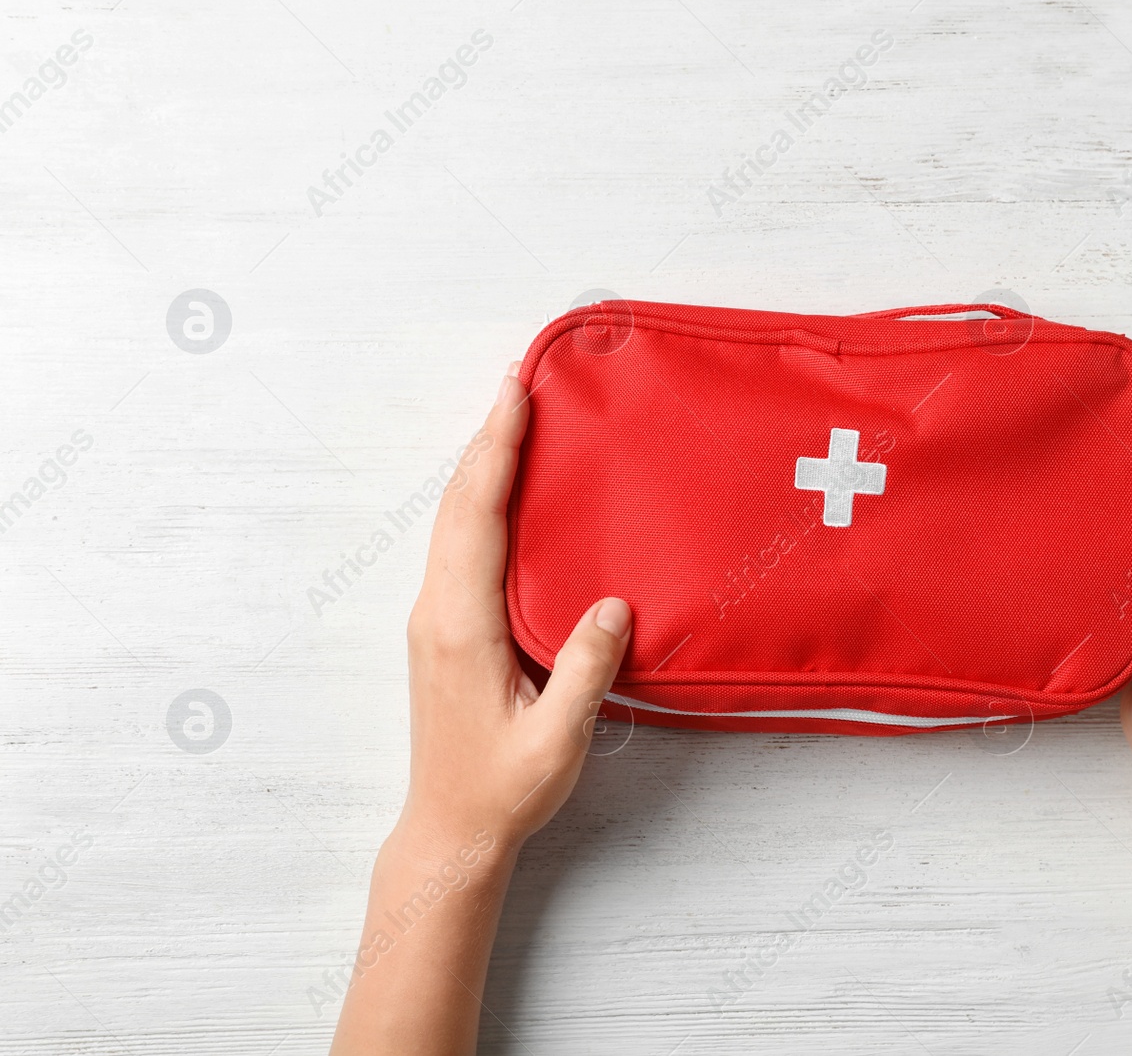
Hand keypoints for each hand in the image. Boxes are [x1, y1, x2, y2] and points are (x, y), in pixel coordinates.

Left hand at [399, 363, 631, 852]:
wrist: (450, 830)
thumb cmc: (502, 790)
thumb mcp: (556, 737)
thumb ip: (585, 670)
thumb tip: (616, 605)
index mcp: (462, 627)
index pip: (478, 517)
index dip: (496, 450)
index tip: (515, 394)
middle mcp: (439, 611)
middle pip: (458, 504)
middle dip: (488, 438)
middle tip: (520, 381)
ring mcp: (436, 619)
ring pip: (454, 521)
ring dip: (481, 465)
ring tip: (514, 418)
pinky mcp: (445, 630)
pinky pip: (459, 545)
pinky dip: (480, 501)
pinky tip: (504, 491)